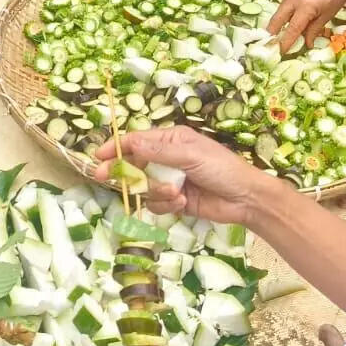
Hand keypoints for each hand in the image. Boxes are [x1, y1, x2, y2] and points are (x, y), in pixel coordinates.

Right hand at [94, 126, 276, 225]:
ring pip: (144, 187)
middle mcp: (167, 158)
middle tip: (104, 178)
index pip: (136, 141)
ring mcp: (169, 180)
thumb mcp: (191, 155)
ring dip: (157, 192)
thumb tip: (131, 144)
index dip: (116, 148)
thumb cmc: (222, 169)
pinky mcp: (174, 201)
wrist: (246, 199)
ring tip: (177, 194)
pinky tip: (182, 203)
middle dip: (123, 172)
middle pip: (134, 164)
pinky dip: (166, 205)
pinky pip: (156, 204)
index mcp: (171, 140)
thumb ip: (159, 151)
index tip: (99, 156)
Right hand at [265, 0, 345, 50]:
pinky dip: (287, 11)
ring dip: (280, 22)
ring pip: (279, 11)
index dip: (286, 42)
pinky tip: (294, 14)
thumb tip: (306, 44)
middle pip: (277, 19)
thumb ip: (314, 30)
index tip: (281, 52)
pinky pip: (284, 3)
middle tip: (269, 44)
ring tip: (283, 31)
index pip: (292, 29)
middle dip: (271, 33)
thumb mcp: (327, 16)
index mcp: (306, 7)